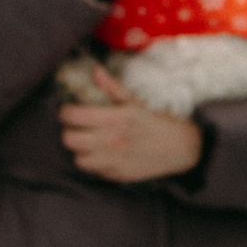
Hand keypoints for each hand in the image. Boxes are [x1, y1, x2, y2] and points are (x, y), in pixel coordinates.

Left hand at [57, 70, 204, 185]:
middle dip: (69, 131)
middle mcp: (111, 140)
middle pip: (69, 139)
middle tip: (76, 127)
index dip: (65, 112)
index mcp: (115, 118)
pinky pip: (93, 170)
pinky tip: (101, 154)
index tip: (68, 111)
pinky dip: (93, 162)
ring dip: (80, 149)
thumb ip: (112, 88)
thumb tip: (95, 71)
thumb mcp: (135, 102)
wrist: (180, 148)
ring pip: (77, 158)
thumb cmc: (156, 122)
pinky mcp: (116, 175)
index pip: (74, 116)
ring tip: (87, 142)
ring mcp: (113, 160)